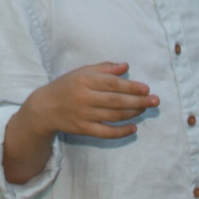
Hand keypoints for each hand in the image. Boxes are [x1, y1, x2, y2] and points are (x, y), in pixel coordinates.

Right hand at [24, 63, 153, 139]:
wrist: (44, 108)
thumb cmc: (66, 86)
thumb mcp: (81, 72)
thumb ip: (104, 68)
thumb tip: (126, 66)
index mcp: (84, 80)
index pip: (112, 84)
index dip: (131, 87)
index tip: (146, 89)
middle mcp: (84, 98)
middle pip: (116, 101)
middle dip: (138, 101)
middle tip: (155, 101)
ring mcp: (83, 115)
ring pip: (114, 116)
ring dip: (133, 113)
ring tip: (145, 109)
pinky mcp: (83, 129)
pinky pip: (106, 132)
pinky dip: (121, 131)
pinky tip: (133, 128)